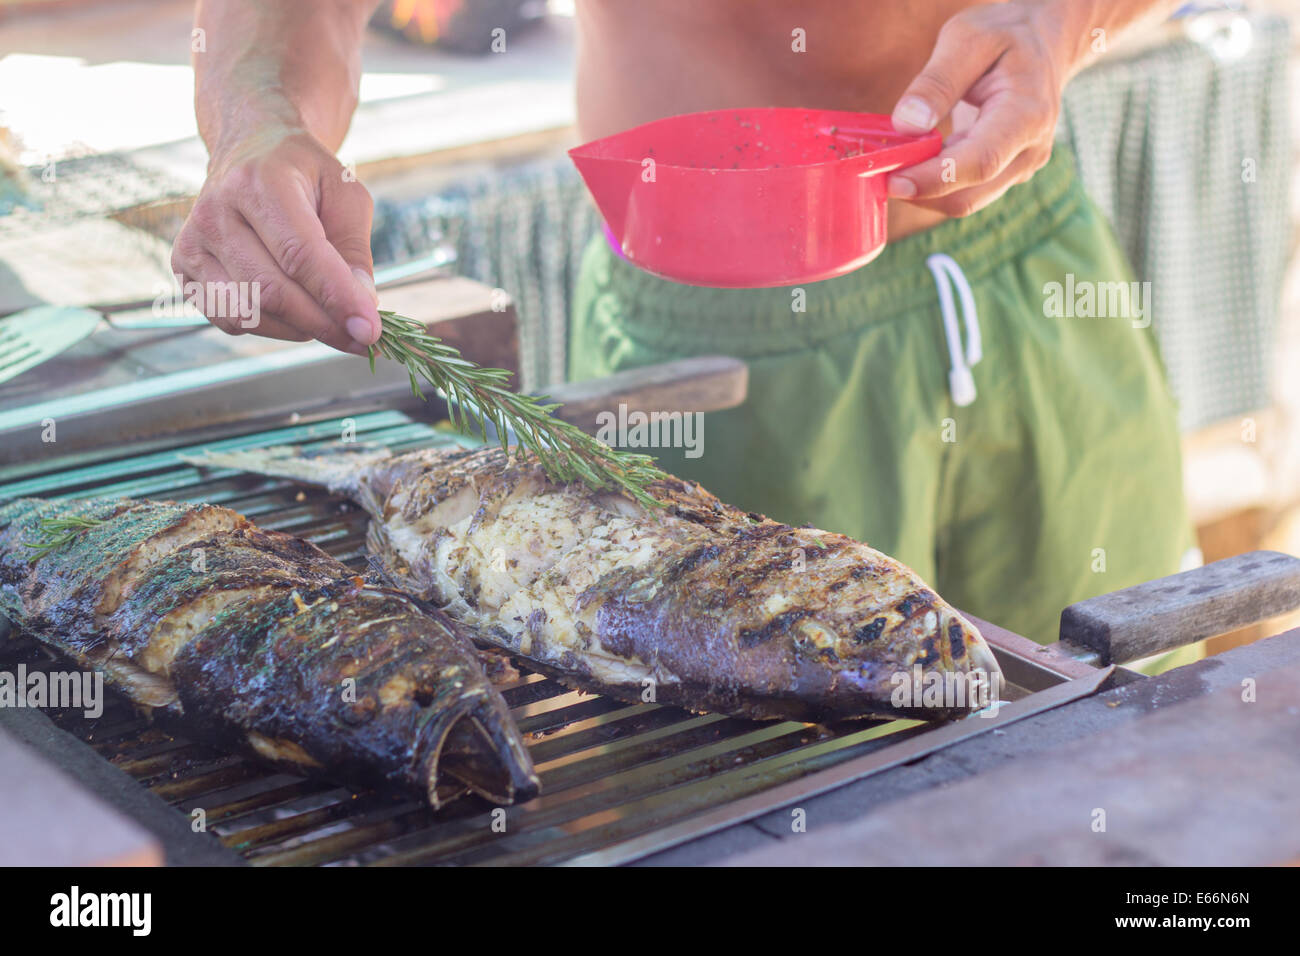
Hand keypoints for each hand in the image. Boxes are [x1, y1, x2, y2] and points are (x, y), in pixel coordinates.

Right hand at [171, 127, 379, 353]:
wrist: (248, 151)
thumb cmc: (305, 177)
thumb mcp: (345, 195)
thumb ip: (355, 251)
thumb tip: (361, 307)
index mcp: (259, 182)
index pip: (298, 254)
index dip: (336, 298)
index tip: (370, 331)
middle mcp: (215, 211)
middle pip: (271, 291)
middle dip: (323, 323)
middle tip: (361, 337)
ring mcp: (193, 242)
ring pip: (250, 313)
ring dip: (299, 328)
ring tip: (329, 315)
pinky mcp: (184, 269)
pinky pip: (231, 320)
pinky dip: (272, 327)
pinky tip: (294, 310)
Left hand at [887, 2, 1073, 216]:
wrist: (1043, 43)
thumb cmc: (1005, 35)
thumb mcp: (967, 39)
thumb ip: (937, 83)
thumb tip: (906, 125)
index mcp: (1027, 115)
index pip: (979, 162)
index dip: (934, 179)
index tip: (892, 181)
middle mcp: (1029, 151)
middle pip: (968, 194)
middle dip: (919, 190)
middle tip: (876, 172)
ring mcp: (1020, 168)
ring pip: (964, 200)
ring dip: (924, 190)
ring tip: (892, 162)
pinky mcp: (1006, 174)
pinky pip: (965, 191)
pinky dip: (934, 183)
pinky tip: (913, 160)